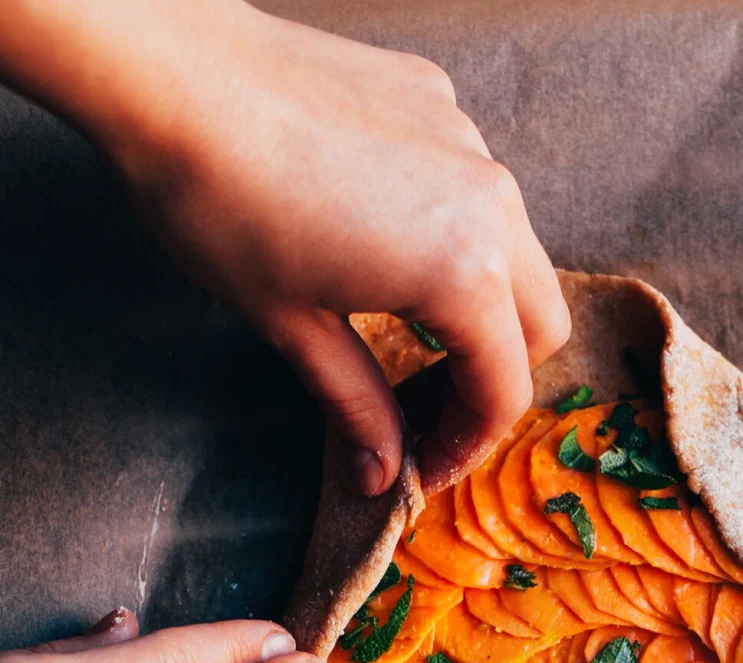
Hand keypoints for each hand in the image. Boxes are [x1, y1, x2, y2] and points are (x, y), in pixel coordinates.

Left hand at [0, 0, 569, 495]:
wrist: (170, 73)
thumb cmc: (222, 205)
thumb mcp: (294, 328)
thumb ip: (358, 407)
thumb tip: (382, 475)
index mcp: (464, 272)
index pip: (505, 390)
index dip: (467, 446)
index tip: (424, 467)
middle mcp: (490, 205)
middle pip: (540, 323)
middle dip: (495, 378)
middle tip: (428, 405)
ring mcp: (469, 144)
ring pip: (517, 250)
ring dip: (480, 304)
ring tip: (404, 324)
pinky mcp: (437, 102)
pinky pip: (474, 186)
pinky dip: (451, 230)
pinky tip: (380, 235)